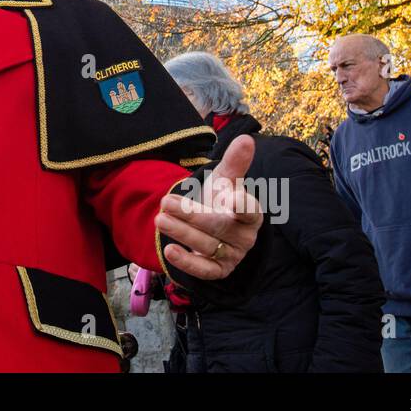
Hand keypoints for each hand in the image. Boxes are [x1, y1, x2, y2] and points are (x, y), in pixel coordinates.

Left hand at [155, 134, 261, 279]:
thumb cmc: (221, 200)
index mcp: (251, 213)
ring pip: (206, 246)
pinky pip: (204, 271)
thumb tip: (246, 139)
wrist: (211, 226)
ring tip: (159, 219)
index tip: (229, 197)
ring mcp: (232, 256)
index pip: (250, 210)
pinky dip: (187, 263)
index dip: (241, 205)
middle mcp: (244, 237)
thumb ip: (235, 162)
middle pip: (218, 226)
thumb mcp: (226, 180)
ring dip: (182, 232)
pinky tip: (170, 250)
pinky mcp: (218, 271)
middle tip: (165, 202)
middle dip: (191, 215)